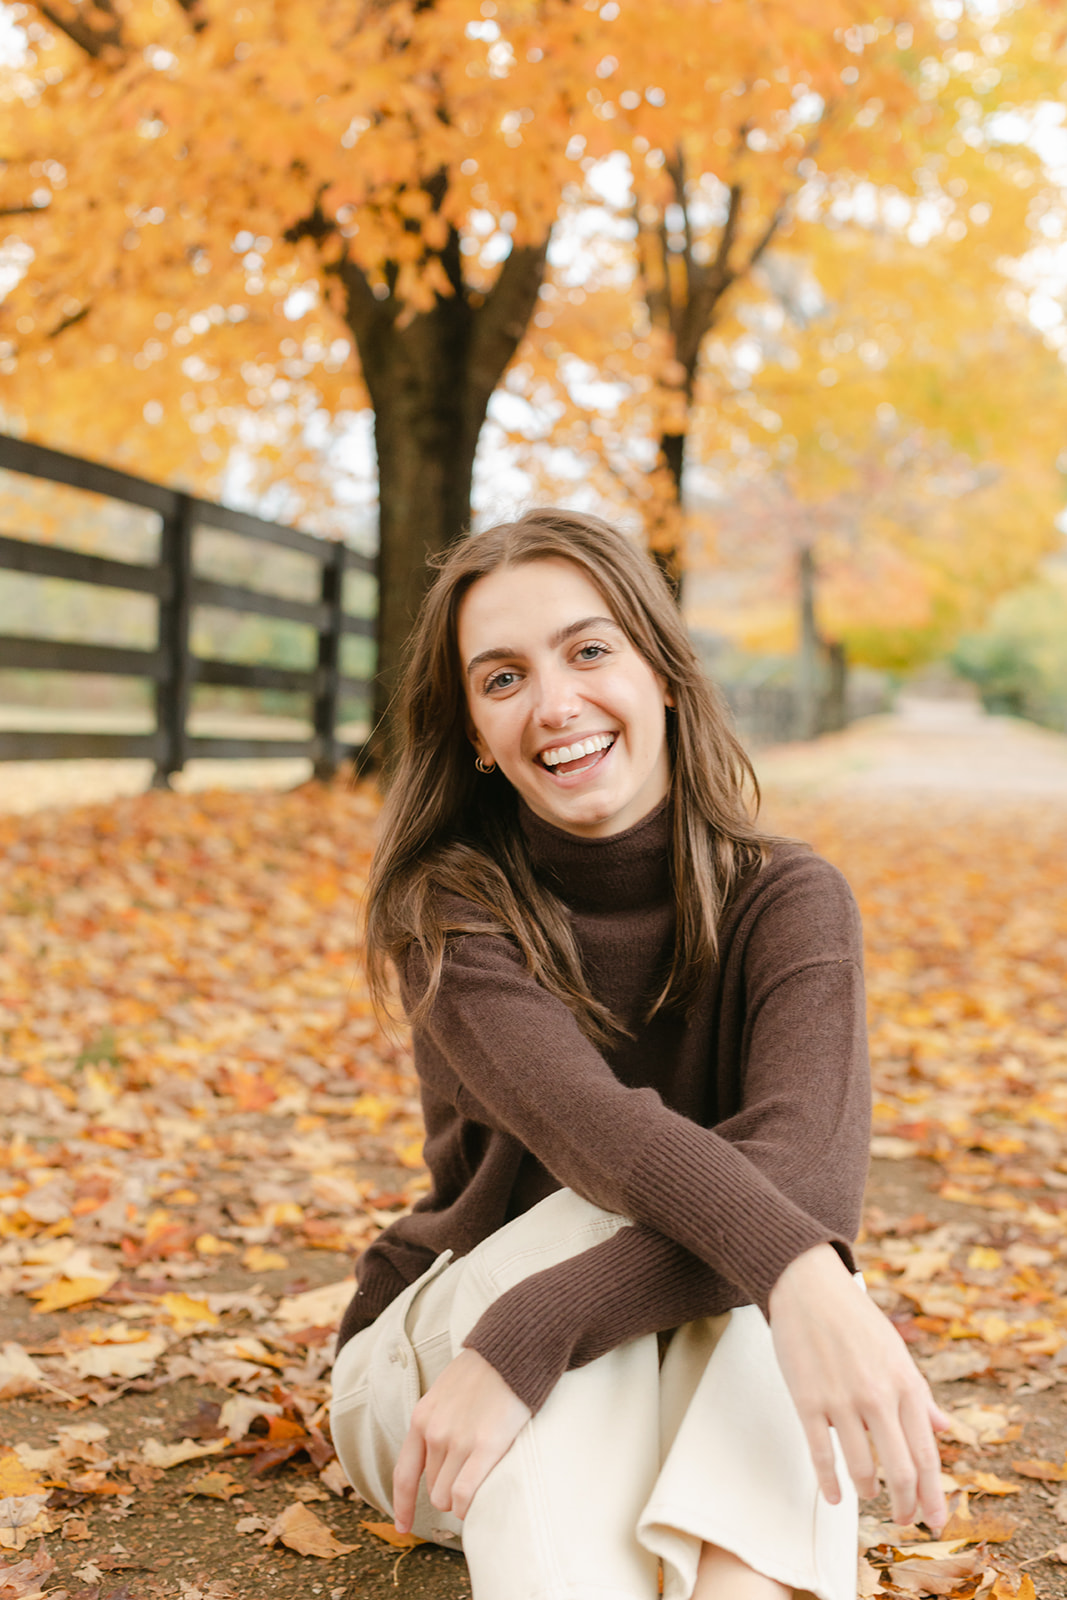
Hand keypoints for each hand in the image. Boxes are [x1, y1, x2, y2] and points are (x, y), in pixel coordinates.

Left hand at [392, 1347, 531, 1533]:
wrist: (511, 1349)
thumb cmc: (484, 1370)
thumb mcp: (445, 1392)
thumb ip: (437, 1421)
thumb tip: (438, 1453)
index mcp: (422, 1418)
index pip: (403, 1474)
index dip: (402, 1505)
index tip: (402, 1526)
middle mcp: (435, 1433)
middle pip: (433, 1488)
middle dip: (448, 1491)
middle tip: (469, 1480)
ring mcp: (458, 1440)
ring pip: (448, 1496)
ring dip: (461, 1499)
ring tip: (480, 1483)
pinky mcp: (486, 1446)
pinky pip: (466, 1495)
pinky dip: (468, 1506)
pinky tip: (478, 1502)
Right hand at [768, 1243, 950, 1531]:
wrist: (808, 1286)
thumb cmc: (853, 1316)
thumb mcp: (897, 1351)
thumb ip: (920, 1394)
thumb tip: (943, 1427)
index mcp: (905, 1383)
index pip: (927, 1453)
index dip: (933, 1493)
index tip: (935, 1518)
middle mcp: (877, 1396)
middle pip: (901, 1470)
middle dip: (906, 1504)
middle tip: (905, 1518)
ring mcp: (841, 1400)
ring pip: (862, 1468)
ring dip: (869, 1492)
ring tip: (870, 1496)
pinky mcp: (807, 1400)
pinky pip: (821, 1454)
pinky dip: (829, 1482)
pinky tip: (835, 1495)